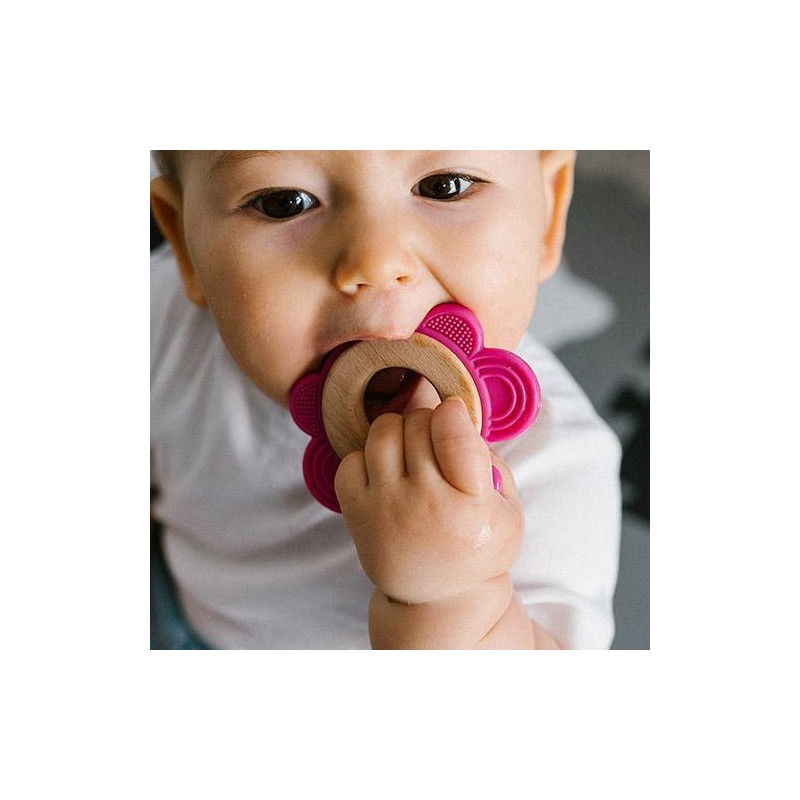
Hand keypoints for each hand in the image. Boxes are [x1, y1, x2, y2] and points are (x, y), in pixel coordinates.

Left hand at [335, 396, 522, 607]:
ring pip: (382, 433)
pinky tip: (385, 472)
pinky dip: (366, 456)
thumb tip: (458, 418)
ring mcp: (386, 509)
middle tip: (435, 437)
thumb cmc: (476, 547)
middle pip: (418, 425)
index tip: (453, 412)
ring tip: (409, 448)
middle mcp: (425, 505)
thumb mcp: (508, 512)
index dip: (453, 412)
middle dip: (429, 420)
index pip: (455, 436)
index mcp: (471, 506)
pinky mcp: (358, 515)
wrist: (438, 598)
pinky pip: (351, 459)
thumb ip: (492, 463)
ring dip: (398, 429)